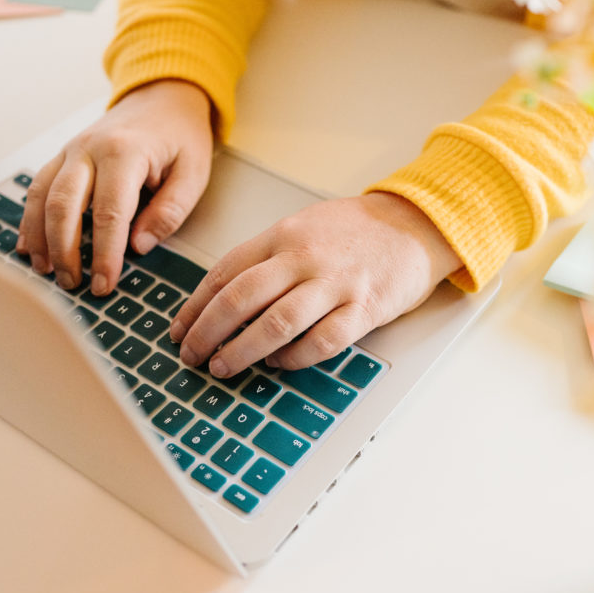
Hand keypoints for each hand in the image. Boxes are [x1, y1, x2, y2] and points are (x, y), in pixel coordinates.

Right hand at [17, 79, 213, 294]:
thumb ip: (170, 211)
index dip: (105, 253)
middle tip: (73, 284)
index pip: (109, 213)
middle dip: (64, 250)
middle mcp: (90, 149)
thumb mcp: (194, 173)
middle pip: (64, 205)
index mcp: (125, 152)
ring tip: (46, 271)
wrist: (164, 96)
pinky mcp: (63, 156)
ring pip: (42, 196)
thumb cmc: (181, 137)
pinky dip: (30, 219)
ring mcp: (71, 150)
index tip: (105, 284)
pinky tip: (30, 246)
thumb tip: (140, 246)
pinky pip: (38, 188)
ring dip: (40, 238)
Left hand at [170, 192, 462, 374]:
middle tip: (190, 355)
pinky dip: (295, 358)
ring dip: (242, 350)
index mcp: (283, 236)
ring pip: (277, 322)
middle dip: (207, 331)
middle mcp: (304, 257)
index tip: (178, 330)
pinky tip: (278, 365)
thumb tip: (222, 297)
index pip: (226, 272)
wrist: (415, 225)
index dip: (196, 305)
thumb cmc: (355, 232)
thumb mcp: (303, 228)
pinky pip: (323, 341)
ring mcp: (336, 284)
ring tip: (221, 367)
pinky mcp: (365, 309)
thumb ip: (267, 257)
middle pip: (241, 298)